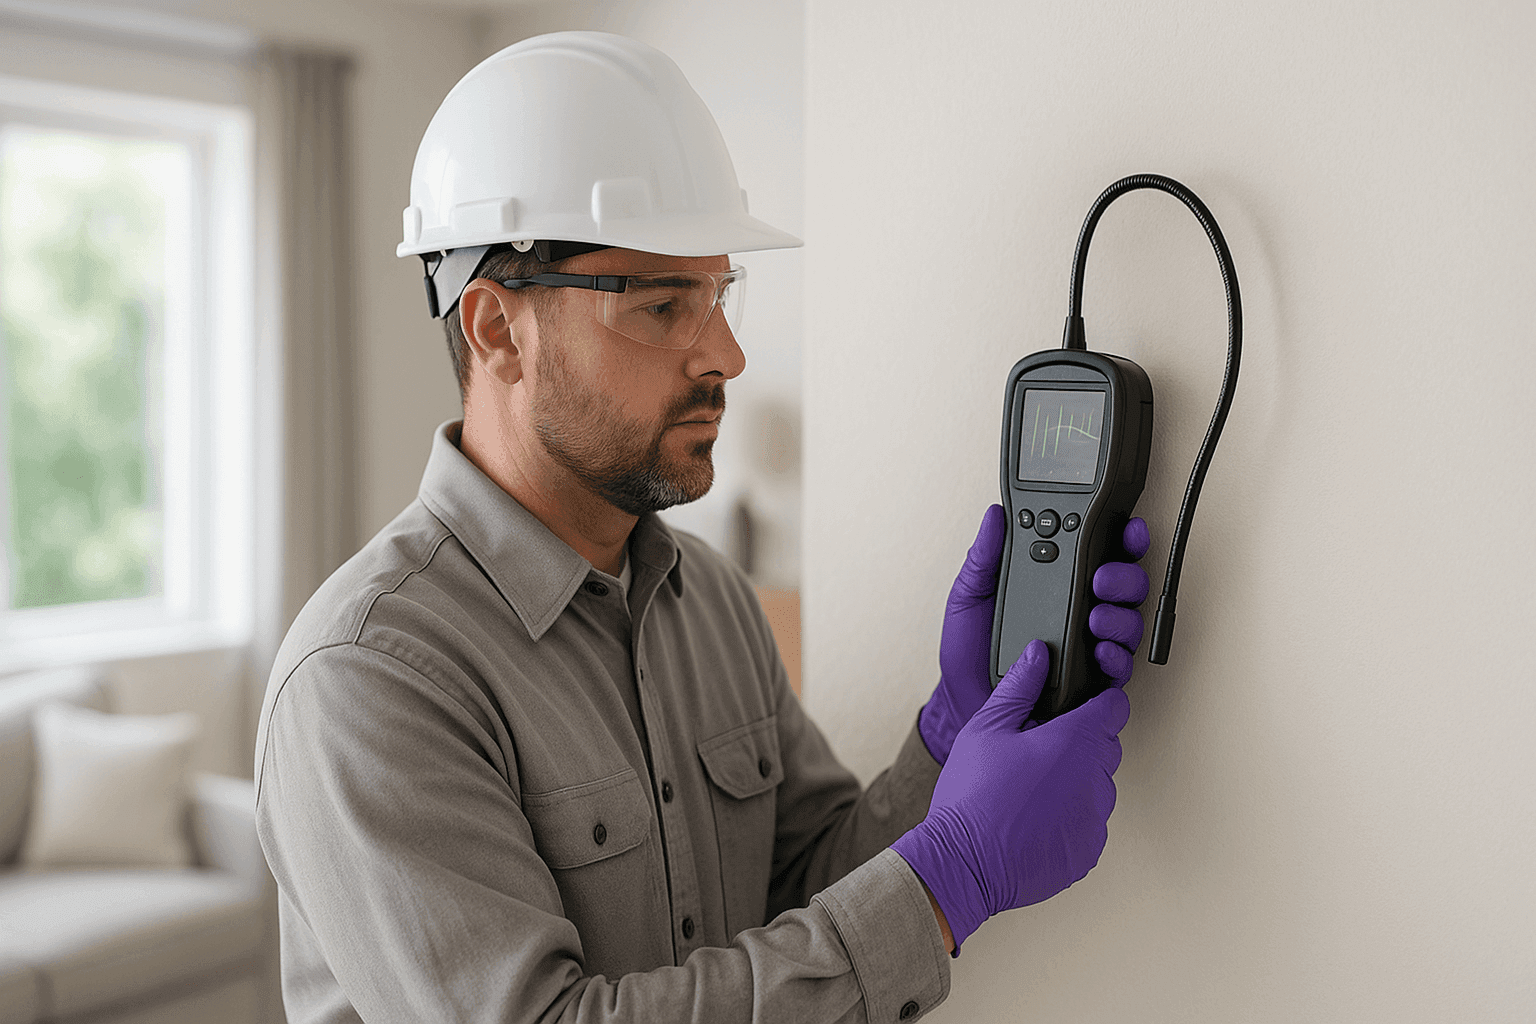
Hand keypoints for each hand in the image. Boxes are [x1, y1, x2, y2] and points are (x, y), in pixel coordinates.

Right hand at [893, 640, 1128, 949]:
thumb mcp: (987, 727)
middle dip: (1080, 742)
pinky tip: (1034, 817)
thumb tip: (1038, 654)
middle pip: (1106, 746)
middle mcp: (1096, 779)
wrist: (964, 863)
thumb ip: (1019, 686)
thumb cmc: (972, 796)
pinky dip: (1070, 817)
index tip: (1081, 707)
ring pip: (1098, 786)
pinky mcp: (1088, 851)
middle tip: (1038, 748)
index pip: (1115, 707)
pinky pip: (1089, 823)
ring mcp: (1096, 819)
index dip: (1098, 702)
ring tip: (1031, 788)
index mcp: (1075, 741)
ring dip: (1076, 781)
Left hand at [919, 509, 1151, 763]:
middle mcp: (1078, 610)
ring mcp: (1088, 645)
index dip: (1119, 535)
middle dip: (1124, 575)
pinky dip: (1116, 656)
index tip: (1125, 525)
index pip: (1097, 553)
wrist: (963, 700)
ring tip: (1096, 616)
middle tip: (1102, 578)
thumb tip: (993, 516)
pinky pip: (1119, 667)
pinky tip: (1100, 650)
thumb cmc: (969, 651)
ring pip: (1128, 622)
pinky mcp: (1091, 681)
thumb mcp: (968, 597)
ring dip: (1120, 616)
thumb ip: (983, 557)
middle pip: (1124, 585)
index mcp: (1054, 583)